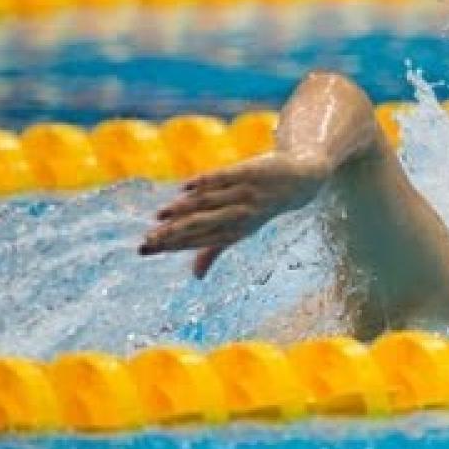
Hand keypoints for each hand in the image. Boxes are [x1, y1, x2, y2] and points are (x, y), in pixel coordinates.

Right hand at [140, 150, 331, 277]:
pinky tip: (184, 187)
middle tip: (148, 240)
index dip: (173, 246)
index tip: (146, 249)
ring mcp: (247, 193)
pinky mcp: (251, 171)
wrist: (302, 180)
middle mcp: (243, 215)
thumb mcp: (241, 230)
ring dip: (185, 209)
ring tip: (160, 215)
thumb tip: (196, 277)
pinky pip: (225, 177)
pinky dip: (205, 182)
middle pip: (204, 226)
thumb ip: (214, 250)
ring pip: (211, 203)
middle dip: (175, 234)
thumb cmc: (263, 208)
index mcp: (238, 232)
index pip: (200, 241)